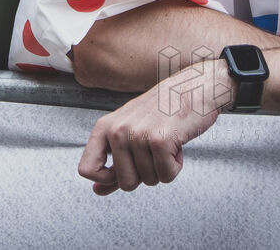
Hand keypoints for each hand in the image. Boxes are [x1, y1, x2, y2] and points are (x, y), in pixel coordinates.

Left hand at [77, 59, 230, 194]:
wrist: (193, 89)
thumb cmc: (162, 112)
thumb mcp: (130, 133)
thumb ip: (114, 164)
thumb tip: (97, 190)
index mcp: (105, 127)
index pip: (86, 169)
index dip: (106, 179)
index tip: (124, 170)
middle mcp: (117, 130)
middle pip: (125, 183)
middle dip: (145, 175)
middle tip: (153, 152)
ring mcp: (137, 134)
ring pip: (149, 180)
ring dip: (163, 167)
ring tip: (166, 143)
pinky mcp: (159, 140)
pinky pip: (166, 176)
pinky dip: (176, 166)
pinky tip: (176, 145)